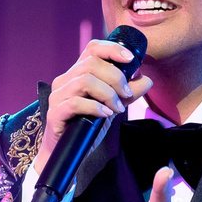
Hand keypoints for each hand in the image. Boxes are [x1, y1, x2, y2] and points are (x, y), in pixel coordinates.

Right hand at [34, 41, 155, 173]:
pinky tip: (105, 115)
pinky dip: (95, 107)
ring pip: (84, 80)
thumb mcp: (113, 106)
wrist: (68, 152)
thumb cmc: (88, 126)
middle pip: (91, 64)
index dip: (112, 49)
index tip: (130, 59)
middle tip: (126, 94)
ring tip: (117, 108)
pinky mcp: (55, 113)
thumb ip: (128, 93)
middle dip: (115, 77)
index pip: (92, 49)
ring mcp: (57, 96)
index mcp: (78, 74)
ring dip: (107, 94)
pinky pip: (75, 103)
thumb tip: (147, 79)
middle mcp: (65, 80)